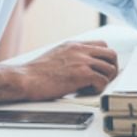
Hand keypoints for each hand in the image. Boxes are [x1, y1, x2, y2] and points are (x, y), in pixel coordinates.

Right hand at [0, 41, 118, 101]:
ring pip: (110, 68)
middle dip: (112, 67)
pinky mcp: (82, 74)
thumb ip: (71, 56)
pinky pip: (102, 81)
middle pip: (111, 54)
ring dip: (105, 79)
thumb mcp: (56, 55)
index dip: (105, 58)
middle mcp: (80, 50)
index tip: (102, 68)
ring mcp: (82, 61)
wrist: (24, 79)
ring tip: (92, 86)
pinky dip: (98, 88)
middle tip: (105, 78)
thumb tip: (84, 65)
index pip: (102, 45)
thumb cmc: (35, 73)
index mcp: (74, 45)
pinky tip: (86, 91)